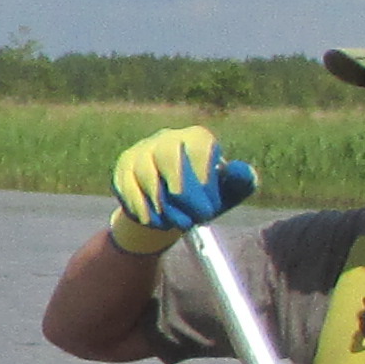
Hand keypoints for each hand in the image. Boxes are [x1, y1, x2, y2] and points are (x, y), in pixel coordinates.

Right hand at [108, 123, 255, 255]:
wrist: (169, 210)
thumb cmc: (204, 197)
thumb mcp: (227, 192)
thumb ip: (241, 181)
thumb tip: (240, 170)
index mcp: (196, 138)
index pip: (198, 146)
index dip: (204, 176)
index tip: (210, 207)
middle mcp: (167, 138)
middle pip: (168, 154)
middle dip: (181, 190)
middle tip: (192, 219)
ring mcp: (141, 152)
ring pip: (146, 173)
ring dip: (162, 205)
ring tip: (178, 225)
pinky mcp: (123, 169)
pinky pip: (127, 186)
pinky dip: (141, 207)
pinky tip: (154, 222)